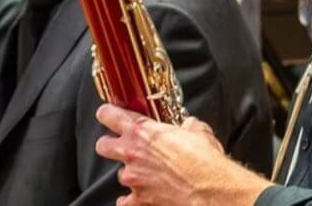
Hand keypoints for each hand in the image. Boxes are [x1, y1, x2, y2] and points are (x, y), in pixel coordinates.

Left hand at [95, 104, 271, 205]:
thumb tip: (190, 125)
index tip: (108, 115)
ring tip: (146, 175)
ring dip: (131, 174)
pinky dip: (131, 200)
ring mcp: (133, 178)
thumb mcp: (198, 132)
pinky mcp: (139, 200)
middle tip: (120, 146)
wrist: (209, 189)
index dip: (107, 114)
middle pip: (103, 145)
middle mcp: (131, 153)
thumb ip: (188, 126)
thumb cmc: (204, 160)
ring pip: (119, 175)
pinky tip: (140, 197)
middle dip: (109, 145)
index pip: (109, 115)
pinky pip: (126, 202)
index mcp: (141, 131)